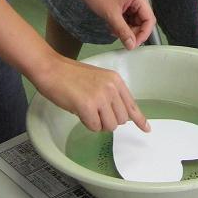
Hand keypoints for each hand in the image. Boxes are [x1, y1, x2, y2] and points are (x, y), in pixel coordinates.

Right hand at [32, 54, 149, 131]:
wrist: (51, 69)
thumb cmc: (70, 75)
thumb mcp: (98, 79)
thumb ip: (111, 94)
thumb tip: (119, 115)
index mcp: (116, 80)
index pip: (132, 104)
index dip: (139, 119)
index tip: (146, 128)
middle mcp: (111, 88)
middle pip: (120, 120)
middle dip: (108, 120)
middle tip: (93, 111)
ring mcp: (100, 97)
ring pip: (109, 126)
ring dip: (98, 123)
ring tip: (86, 110)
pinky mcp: (88, 106)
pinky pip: (94, 127)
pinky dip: (87, 124)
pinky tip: (79, 111)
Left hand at [76, 0, 155, 49]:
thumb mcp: (111, 15)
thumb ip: (123, 31)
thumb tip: (131, 45)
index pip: (149, 20)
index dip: (143, 34)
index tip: (134, 44)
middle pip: (142, 22)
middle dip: (132, 32)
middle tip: (121, 38)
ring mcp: (131, 2)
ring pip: (134, 22)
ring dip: (125, 29)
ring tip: (113, 29)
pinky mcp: (125, 5)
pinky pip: (127, 19)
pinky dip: (120, 25)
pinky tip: (112, 25)